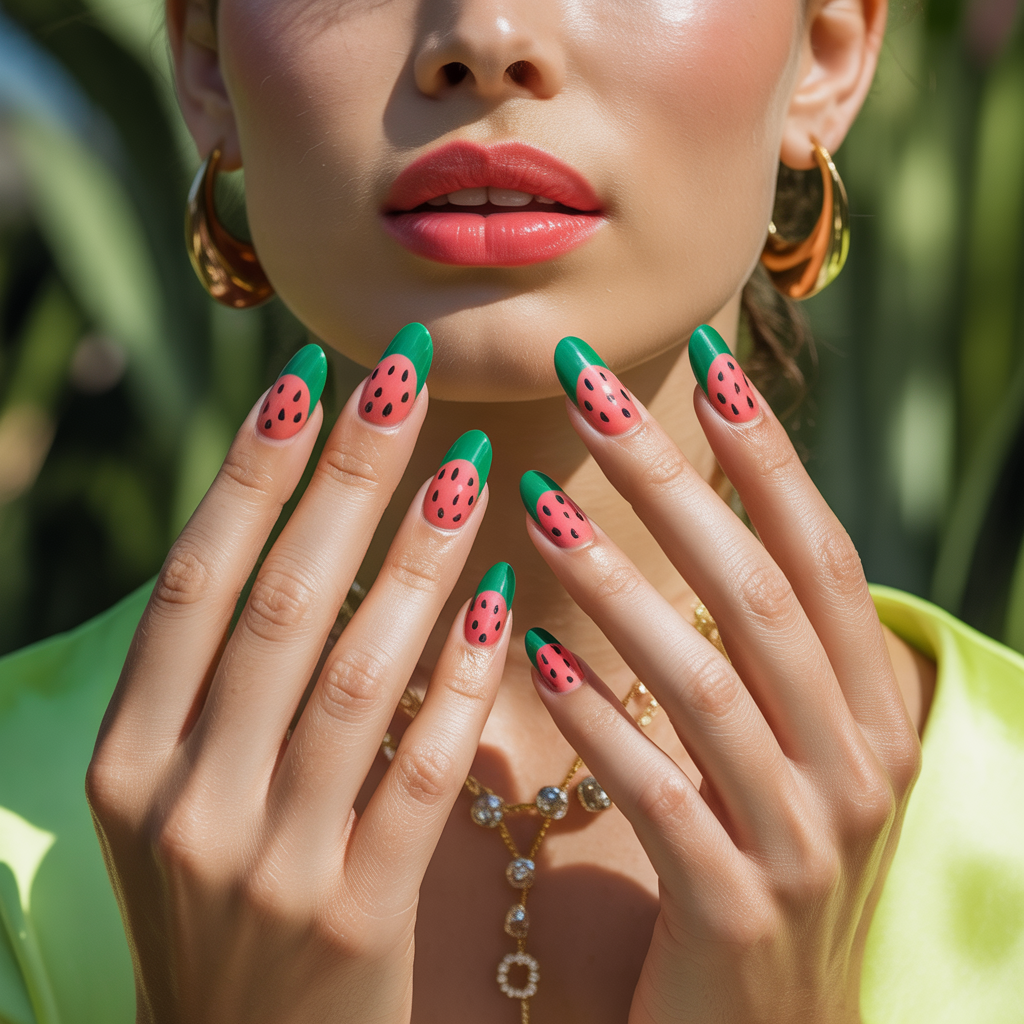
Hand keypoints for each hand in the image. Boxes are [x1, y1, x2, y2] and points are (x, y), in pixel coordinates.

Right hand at [86, 335, 508, 1023]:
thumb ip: (217, 684)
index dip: (252, 472)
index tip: (310, 380)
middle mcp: (183, 801)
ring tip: (469, 463)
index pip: (196, 582)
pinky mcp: (355, 921)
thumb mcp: (176, 798)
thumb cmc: (219, 909)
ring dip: (417, 558)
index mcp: (126, 758)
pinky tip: (499, 601)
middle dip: (347, 478)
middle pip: (280, 602)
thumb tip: (289, 529)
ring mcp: (268, 864)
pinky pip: (419, 773)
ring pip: (356, 673)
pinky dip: (461, 682)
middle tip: (406, 377)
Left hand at [524, 331, 921, 1023]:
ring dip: (621, 583)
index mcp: (873, 707)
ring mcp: (808, 839)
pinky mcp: (739, 908)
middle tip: (589, 389)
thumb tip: (681, 510)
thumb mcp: (779, 744)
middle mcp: (860, 760)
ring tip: (537, 503)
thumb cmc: (755, 859)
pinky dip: (600, 715)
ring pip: (710, 681)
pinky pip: (660, 793)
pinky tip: (532, 649)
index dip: (766, 453)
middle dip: (677, 480)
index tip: (703, 359)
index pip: (819, 552)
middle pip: (762, 591)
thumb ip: (748, 644)